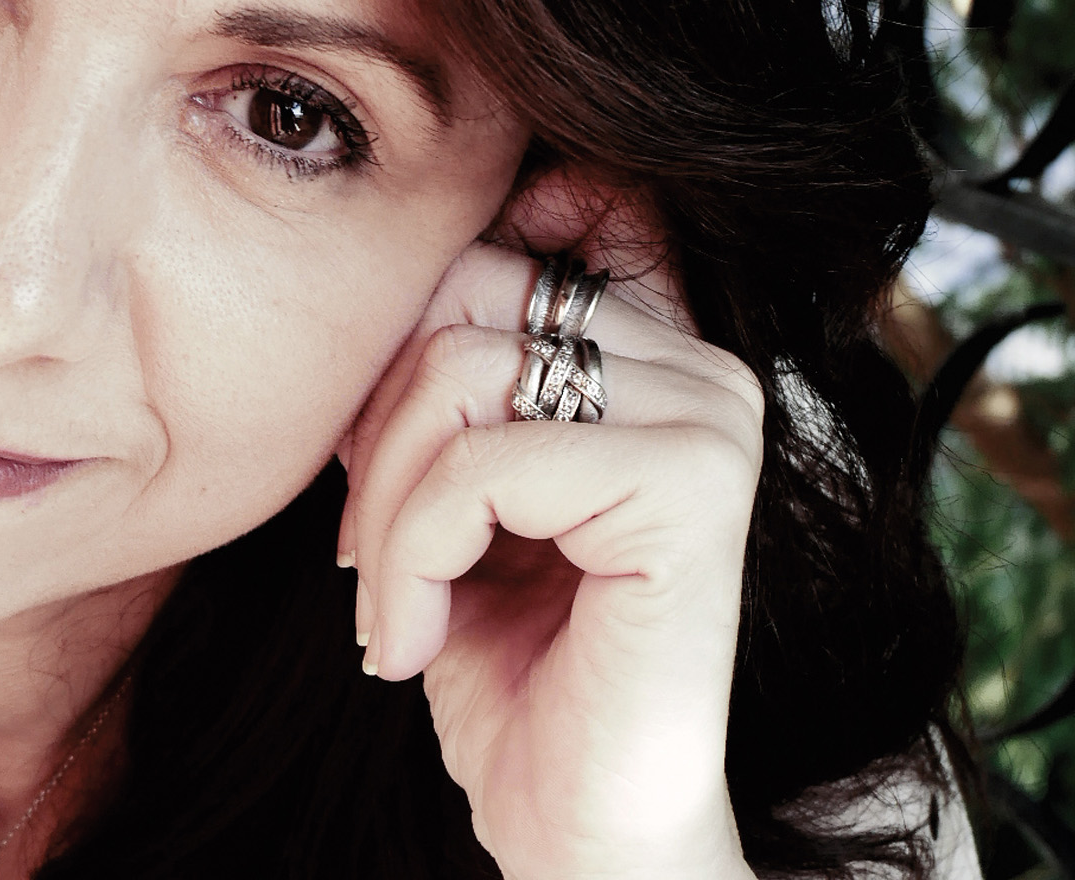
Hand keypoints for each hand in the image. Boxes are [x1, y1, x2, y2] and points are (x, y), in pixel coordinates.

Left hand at [336, 189, 763, 879]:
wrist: (576, 828)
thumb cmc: (510, 667)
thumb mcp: (454, 497)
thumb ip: (442, 383)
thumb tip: (365, 293)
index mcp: (650, 354)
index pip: (488, 253)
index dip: (401, 342)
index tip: (378, 462)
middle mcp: (698, 366)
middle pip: (458, 299)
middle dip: (375, 435)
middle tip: (365, 555)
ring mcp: (708, 417)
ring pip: (457, 369)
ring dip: (384, 510)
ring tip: (390, 607)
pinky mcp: (690, 486)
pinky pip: (481, 463)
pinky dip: (410, 557)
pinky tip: (412, 642)